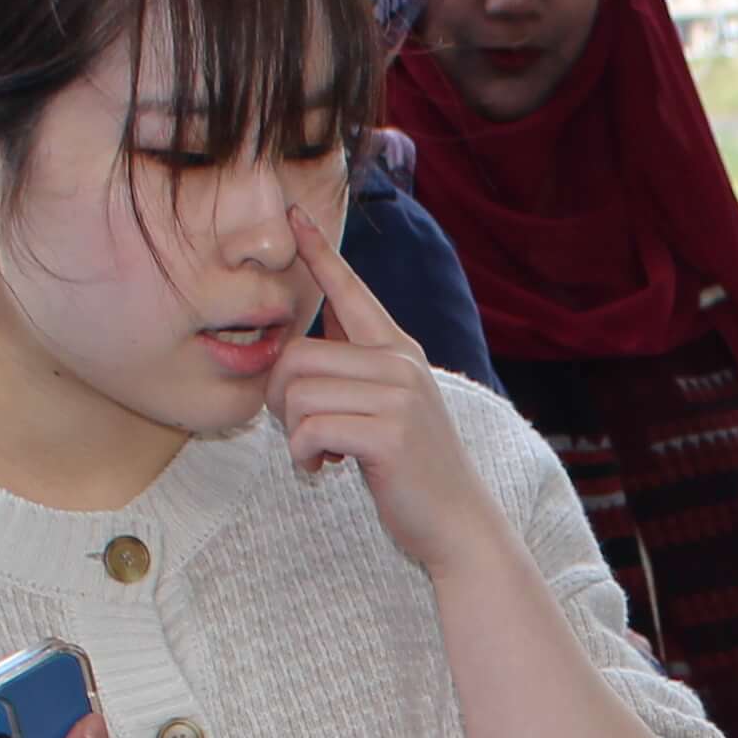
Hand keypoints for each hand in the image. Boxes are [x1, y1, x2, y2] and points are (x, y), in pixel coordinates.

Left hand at [271, 210, 504, 574]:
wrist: (458, 522)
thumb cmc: (414, 469)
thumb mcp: (391, 405)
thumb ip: (357, 367)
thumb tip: (311, 336)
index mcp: (399, 350)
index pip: (351, 290)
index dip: (318, 252)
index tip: (293, 216)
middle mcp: (400, 362)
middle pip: (296, 355)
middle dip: (279, 399)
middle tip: (300, 430)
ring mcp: (398, 396)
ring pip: (297, 394)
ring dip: (293, 435)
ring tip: (319, 453)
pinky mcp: (388, 434)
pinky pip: (310, 429)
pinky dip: (302, 456)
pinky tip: (323, 469)